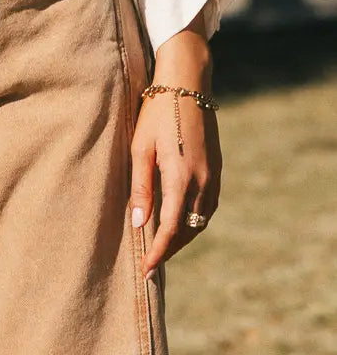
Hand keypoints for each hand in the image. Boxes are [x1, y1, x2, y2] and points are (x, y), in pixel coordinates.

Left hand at [130, 22, 221, 277]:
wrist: (187, 84)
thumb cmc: (156, 113)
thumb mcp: (140, 147)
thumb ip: (140, 187)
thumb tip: (138, 225)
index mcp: (181, 177)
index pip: (170, 229)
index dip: (158, 253)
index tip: (146, 271)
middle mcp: (202, 182)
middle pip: (187, 230)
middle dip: (169, 249)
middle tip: (150, 262)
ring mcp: (213, 177)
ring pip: (199, 221)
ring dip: (182, 236)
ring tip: (161, 245)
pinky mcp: (217, 170)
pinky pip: (206, 207)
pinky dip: (192, 220)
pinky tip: (178, 220)